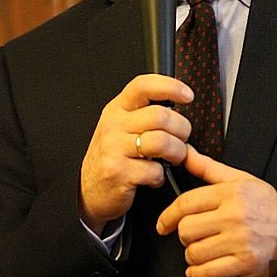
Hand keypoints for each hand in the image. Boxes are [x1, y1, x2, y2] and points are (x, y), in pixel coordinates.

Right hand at [80, 74, 192, 234]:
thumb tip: (180, 109)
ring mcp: (114, 148)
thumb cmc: (113, 155)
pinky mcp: (118, 172)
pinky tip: (153, 177)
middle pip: (160, 115)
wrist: (89, 190)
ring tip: (173, 158)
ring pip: (161, 141)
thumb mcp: (122, 126)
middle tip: (182, 139)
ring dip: (177, 152)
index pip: (143, 86)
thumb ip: (145, 114)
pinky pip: (154, 171)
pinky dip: (161, 176)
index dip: (169, 86)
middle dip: (182, 129)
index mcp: (118, 108)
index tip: (187, 95)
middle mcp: (114, 125)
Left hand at [156, 146, 276, 276]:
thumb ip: (208, 168)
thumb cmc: (266, 203)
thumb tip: (186, 153)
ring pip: (195, 253)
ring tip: (201, 250)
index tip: (164, 223)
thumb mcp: (239, 179)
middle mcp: (233, 216)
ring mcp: (239, 241)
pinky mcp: (244, 264)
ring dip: (192, 255)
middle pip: (187, 229)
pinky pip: (208, 273)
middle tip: (191, 235)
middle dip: (184, 235)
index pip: (187, 203)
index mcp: (229, 193)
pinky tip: (201, 268)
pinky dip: (198, 274)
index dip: (168, 215)